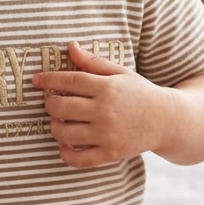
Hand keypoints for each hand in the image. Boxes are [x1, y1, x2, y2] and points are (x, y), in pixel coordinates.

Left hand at [31, 40, 169, 167]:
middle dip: (50, 104)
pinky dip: (65, 154)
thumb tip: (70, 45)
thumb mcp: (120, 73)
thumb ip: (93, 62)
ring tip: (58, 123)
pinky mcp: (111, 153)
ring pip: (64, 133)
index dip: (48, 79)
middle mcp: (106, 111)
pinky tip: (65, 145)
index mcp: (107, 87)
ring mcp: (108, 134)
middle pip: (61, 107)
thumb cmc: (140, 93)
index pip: (69, 81)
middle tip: (52, 103)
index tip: (36, 80)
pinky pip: (79, 159)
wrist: (167, 120)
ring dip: (55, 127)